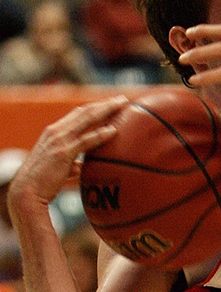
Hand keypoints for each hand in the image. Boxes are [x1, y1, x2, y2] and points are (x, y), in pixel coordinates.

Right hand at [8, 96, 127, 212]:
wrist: (26, 192)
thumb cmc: (42, 182)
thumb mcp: (58, 167)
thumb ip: (70, 163)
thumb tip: (80, 167)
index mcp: (54, 132)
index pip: (77, 114)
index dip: (95, 107)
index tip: (111, 103)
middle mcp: (56, 132)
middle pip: (84, 112)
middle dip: (104, 104)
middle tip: (122, 99)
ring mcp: (59, 141)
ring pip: (86, 120)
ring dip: (106, 111)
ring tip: (122, 105)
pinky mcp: (63, 153)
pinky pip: (85, 141)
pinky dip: (100, 135)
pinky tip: (113, 131)